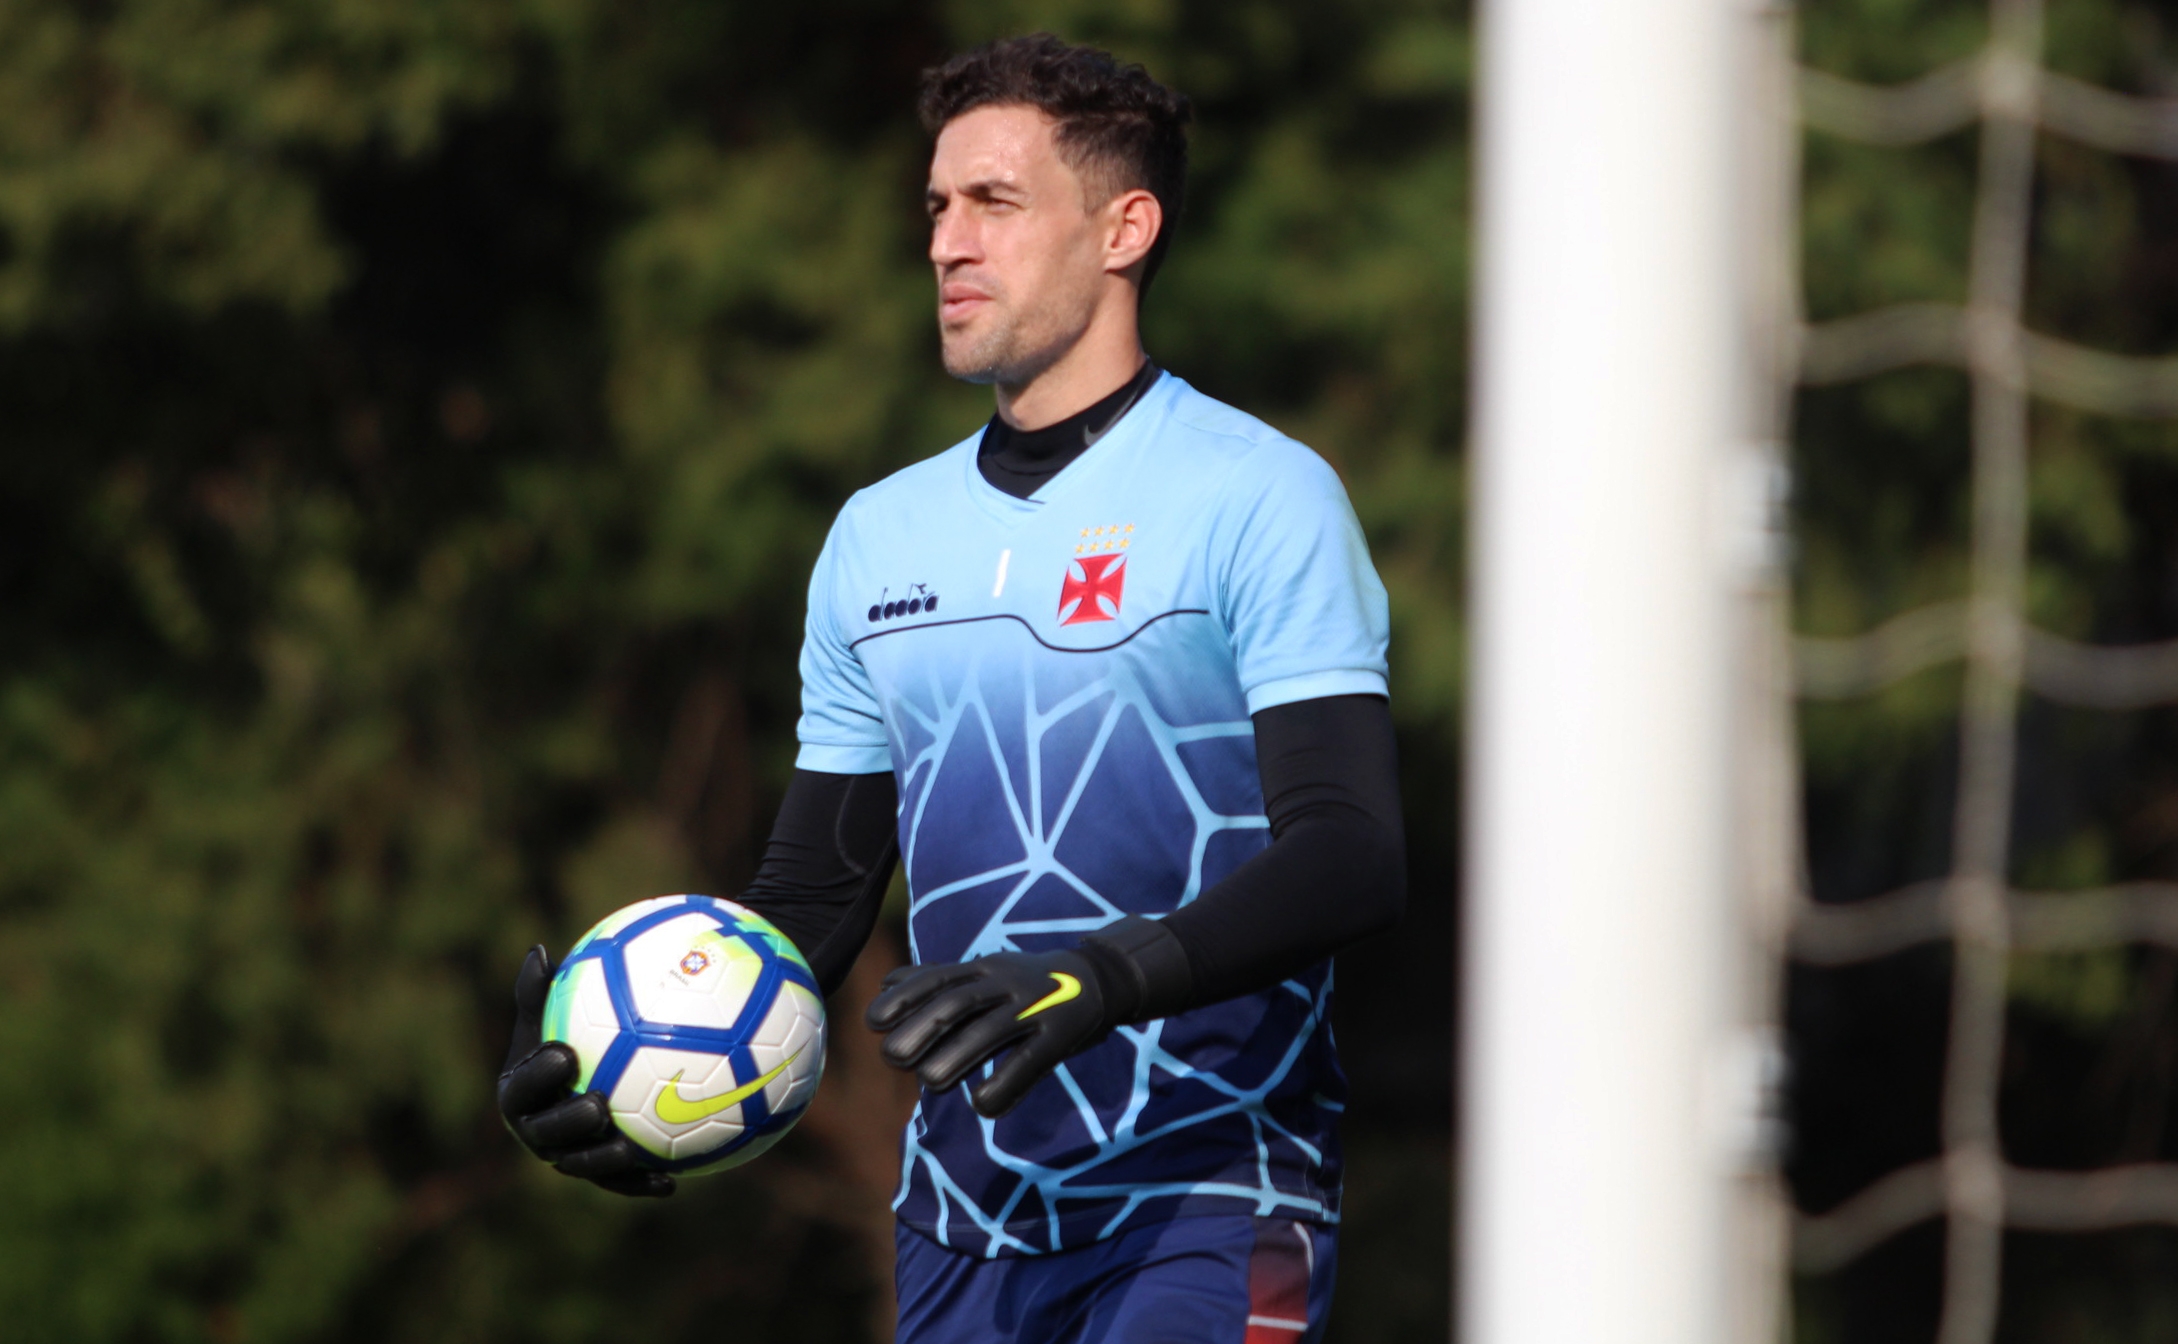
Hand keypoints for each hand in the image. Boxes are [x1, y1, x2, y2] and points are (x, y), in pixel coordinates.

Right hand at [497, 945, 674, 1196]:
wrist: (586, 1073)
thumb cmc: (567, 1033)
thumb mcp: (550, 1013)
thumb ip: (541, 990)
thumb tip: (538, 951)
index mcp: (518, 1092)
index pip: (520, 1087)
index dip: (537, 1075)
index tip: (565, 1054)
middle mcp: (536, 1130)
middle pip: (546, 1133)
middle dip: (568, 1123)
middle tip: (596, 1105)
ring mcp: (566, 1156)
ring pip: (581, 1165)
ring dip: (603, 1161)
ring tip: (630, 1148)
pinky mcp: (598, 1174)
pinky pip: (619, 1182)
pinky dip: (641, 1183)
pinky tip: (672, 1181)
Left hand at [866, 948, 1113, 1117]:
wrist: (1102, 978)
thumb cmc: (1029, 982)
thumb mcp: (985, 971)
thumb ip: (938, 979)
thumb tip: (884, 984)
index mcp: (983, 969)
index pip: (937, 978)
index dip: (903, 999)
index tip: (872, 1022)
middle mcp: (1006, 983)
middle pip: (958, 1004)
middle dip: (921, 1029)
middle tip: (892, 1058)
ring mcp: (1035, 1007)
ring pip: (991, 1031)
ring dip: (956, 1057)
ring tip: (930, 1083)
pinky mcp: (1061, 1035)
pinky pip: (1030, 1060)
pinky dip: (1005, 1083)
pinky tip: (981, 1105)